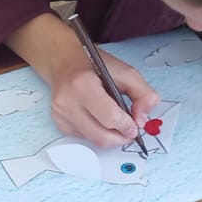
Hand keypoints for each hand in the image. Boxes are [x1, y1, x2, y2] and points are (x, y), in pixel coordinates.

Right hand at [7, 13, 158, 147]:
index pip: (111, 118)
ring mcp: (60, 113)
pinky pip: (84, 138)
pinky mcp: (58, 122)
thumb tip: (141, 120)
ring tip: (116, 123)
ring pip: (93, 141)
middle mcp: (67, 101)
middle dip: (120, 137)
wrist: (64, 61)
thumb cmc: (94, 65)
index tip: (135, 124)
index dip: (128, 126)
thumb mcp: (125, 71)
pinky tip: (98, 119)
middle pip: (101, 136)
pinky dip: (96, 133)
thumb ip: (143, 94)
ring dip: (109, 137)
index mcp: (83, 84)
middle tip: (129, 131)